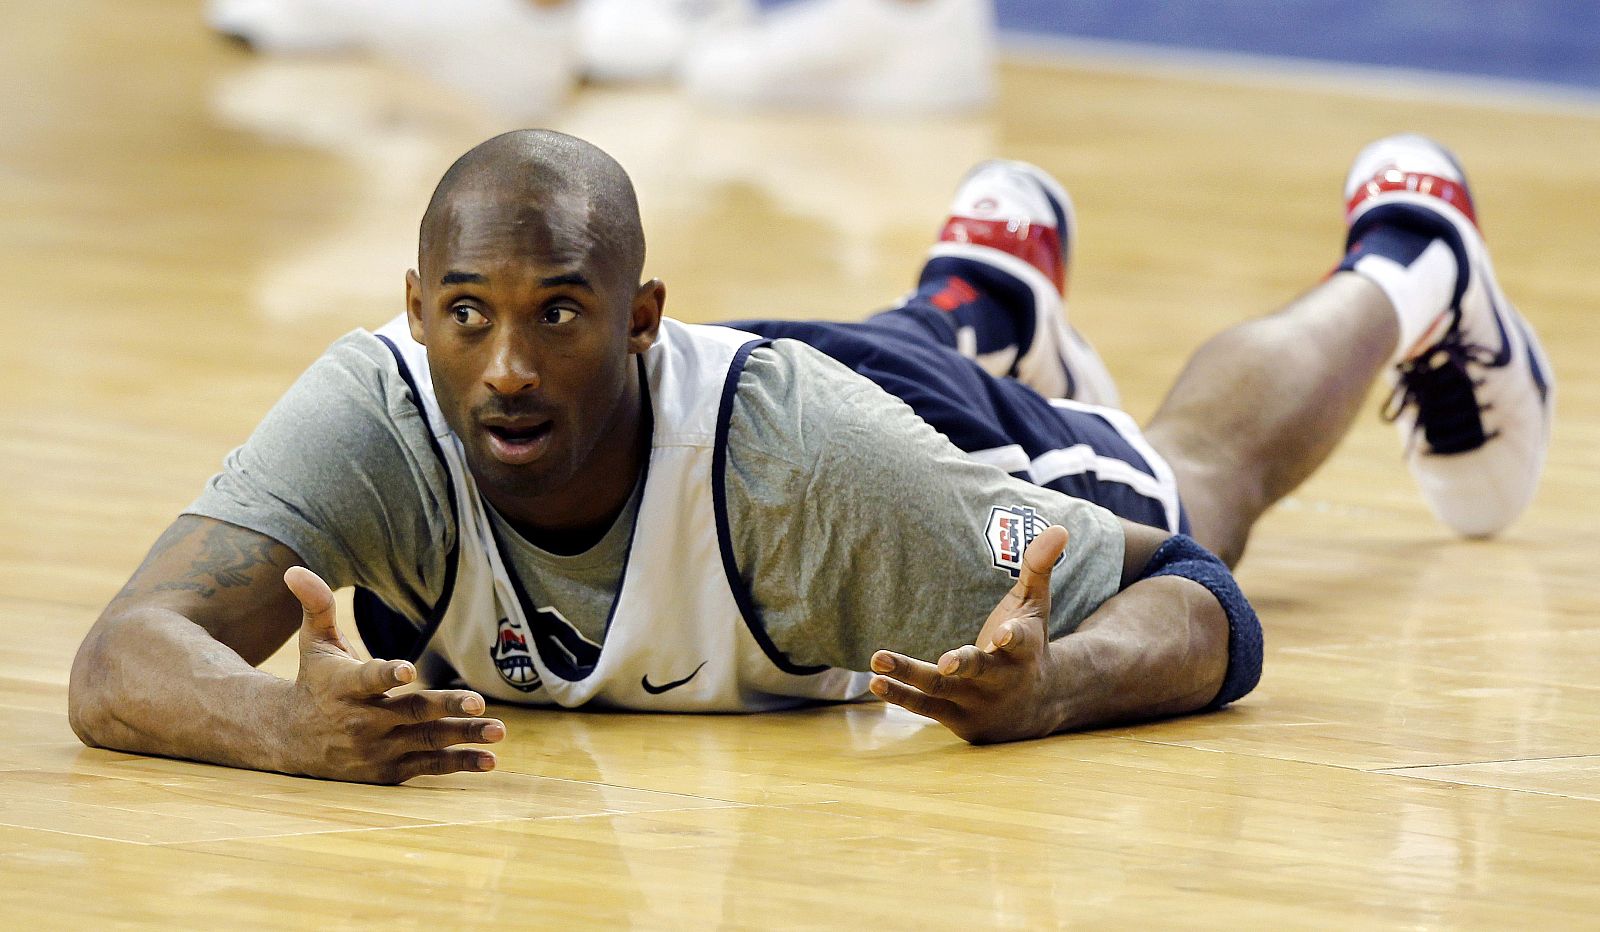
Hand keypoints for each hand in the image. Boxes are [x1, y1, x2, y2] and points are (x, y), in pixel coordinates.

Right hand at [280, 566, 504, 782]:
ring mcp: (375, 749)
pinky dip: (458, 763)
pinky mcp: (387, 771)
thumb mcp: (314, 642)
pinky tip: (488, 761)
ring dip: (464, 736)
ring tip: (498, 730)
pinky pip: (427, 766)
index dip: (386, 673)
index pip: (367, 678)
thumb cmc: (315, 681)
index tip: (407, 669)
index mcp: (344, 687)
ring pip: (425, 741)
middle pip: (410, 712)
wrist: (290, 739)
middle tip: (479, 702)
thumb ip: (318, 605)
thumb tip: (294, 569)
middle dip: (445, 706)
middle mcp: (360, 721)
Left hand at [868, 525, 1069, 743]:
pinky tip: (876, 681)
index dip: (1012, 637)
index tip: (1004, 634)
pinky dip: (901, 696)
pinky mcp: (959, 720)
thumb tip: (1059, 527)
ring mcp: (979, 702)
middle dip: (962, 664)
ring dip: (909, 676)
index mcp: (1024, 649)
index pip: (1021, 641)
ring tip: (877, 660)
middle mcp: (1002, 679)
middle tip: (944, 661)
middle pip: (978, 670)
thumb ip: (1038, 566)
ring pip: (941, 689)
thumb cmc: (1030, 645)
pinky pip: (926, 707)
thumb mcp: (1036, 605)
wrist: (1040, 706)